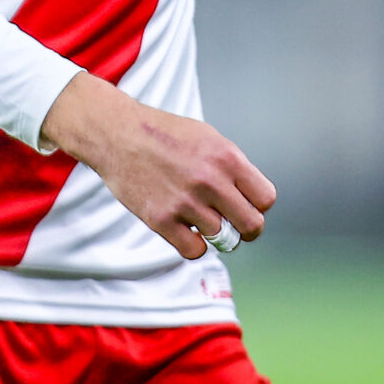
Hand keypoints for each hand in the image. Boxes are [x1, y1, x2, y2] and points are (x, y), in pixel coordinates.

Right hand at [38, 72, 275, 259]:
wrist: (117, 133)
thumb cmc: (163, 133)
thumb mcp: (208, 137)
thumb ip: (232, 166)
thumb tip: (250, 198)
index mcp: (227, 157)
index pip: (265, 199)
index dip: (258, 206)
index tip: (246, 205)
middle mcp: (210, 181)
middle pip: (252, 226)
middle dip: (246, 229)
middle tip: (234, 226)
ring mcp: (186, 202)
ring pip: (222, 239)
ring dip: (214, 233)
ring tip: (199, 217)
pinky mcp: (161, 219)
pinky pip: (195, 250)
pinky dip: (194, 245)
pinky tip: (186, 230)